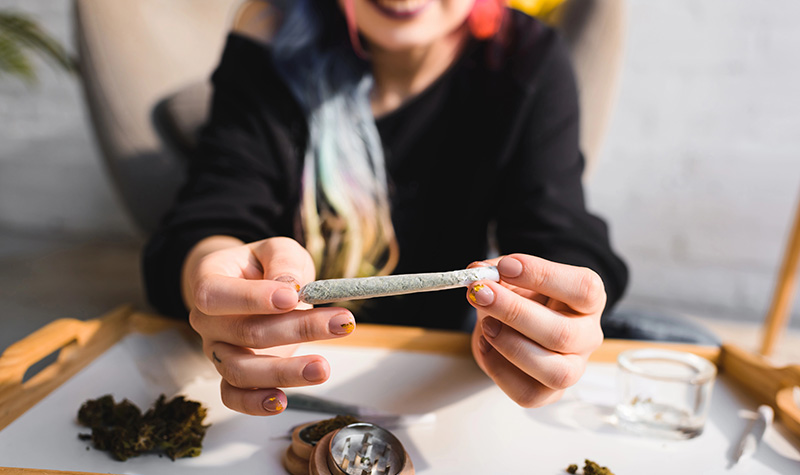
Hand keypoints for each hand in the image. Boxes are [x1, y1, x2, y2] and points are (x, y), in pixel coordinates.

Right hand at [184, 236, 355, 415]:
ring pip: (240, 370)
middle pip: (244, 332)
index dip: (251, 298)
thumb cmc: (264, 266)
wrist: (251, 286)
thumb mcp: (277, 250)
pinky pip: (233, 396)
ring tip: (323, 368)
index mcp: (208, 281)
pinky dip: (254, 403)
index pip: (215, 294)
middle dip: (297, 329)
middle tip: (342, 323)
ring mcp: (217, 350)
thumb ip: (283, 262)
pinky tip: (282, 402)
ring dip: (284, 372)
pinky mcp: (232, 375)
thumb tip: (290, 286)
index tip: (292, 297)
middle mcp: (207, 320)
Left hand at [466, 254, 605, 406]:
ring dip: (511, 346)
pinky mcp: (549, 394)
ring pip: (554, 371)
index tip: (506, 266)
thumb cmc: (522, 298)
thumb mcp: (511, 277)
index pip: (583, 288)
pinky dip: (499, 368)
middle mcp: (587, 336)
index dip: (543, 276)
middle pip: (563, 334)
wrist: (512, 327)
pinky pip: (528, 393)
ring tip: (486, 324)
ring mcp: (573, 368)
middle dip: (515, 312)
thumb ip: (495, 271)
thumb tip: (477, 272)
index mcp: (588, 301)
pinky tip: (485, 344)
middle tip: (482, 294)